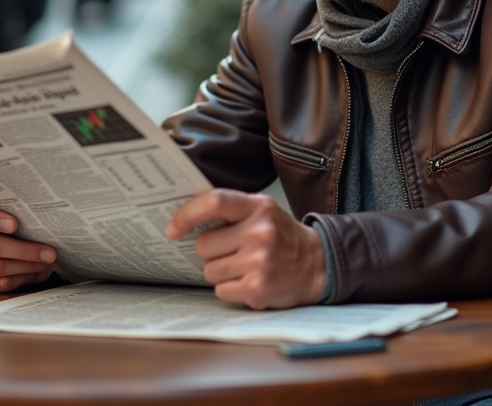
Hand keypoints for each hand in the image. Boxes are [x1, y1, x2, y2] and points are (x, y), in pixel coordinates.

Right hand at [0, 198, 56, 290]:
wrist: (12, 239)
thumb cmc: (18, 220)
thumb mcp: (18, 211)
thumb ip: (22, 211)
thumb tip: (46, 220)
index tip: (15, 224)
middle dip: (24, 250)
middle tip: (49, 252)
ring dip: (26, 266)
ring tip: (46, 262)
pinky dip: (20, 278)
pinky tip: (34, 272)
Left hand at [165, 189, 325, 309]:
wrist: (318, 264)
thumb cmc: (282, 237)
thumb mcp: (262, 212)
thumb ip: (230, 210)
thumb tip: (183, 218)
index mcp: (258, 207)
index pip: (214, 201)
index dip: (187, 215)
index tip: (173, 229)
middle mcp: (260, 232)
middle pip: (203, 244)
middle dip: (211, 251)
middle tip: (232, 250)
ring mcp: (260, 261)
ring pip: (209, 270)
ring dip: (220, 272)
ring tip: (243, 266)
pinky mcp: (258, 288)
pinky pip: (221, 290)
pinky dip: (230, 289)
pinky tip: (249, 281)